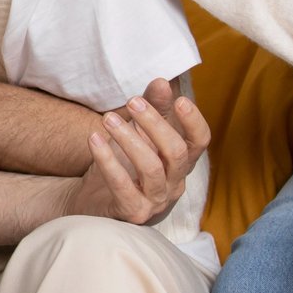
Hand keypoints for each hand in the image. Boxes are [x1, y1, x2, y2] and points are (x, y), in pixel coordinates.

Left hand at [63, 85, 209, 224]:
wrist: (92, 200)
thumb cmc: (122, 164)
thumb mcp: (138, 133)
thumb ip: (152, 109)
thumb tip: (162, 81)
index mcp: (179, 162)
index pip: (200, 143)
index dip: (194, 122)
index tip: (180, 100)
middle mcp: (173, 183)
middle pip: (176, 152)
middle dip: (154, 123)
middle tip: (131, 101)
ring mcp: (155, 200)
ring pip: (151, 168)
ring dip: (128, 139)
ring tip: (107, 118)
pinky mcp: (132, 211)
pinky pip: (122, 186)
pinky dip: (107, 161)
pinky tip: (93, 139)